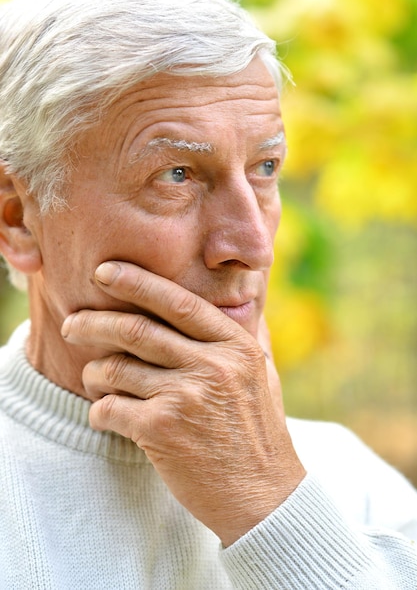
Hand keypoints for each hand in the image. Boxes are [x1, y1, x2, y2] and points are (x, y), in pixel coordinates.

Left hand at [61, 261, 304, 545]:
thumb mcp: (262, 373)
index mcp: (235, 346)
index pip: (177, 301)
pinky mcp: (162, 431)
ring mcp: (186, 397)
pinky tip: (104, 414)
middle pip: (136, 330)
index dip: (136, 282)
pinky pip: (110, 408)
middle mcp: (212, 365)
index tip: (105, 272)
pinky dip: (99, 410)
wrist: (263, 495)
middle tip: (71, 324)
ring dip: (94, 372)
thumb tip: (235, 298)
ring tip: (93, 377)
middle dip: (94, 322)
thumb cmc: (258, 430)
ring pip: (116, 369)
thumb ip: (243, 334)